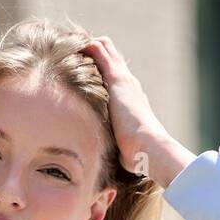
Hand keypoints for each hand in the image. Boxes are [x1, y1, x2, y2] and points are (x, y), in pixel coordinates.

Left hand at [82, 36, 194, 187]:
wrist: (149, 147)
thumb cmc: (139, 155)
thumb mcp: (124, 151)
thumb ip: (117, 153)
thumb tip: (110, 176)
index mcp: (133, 101)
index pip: (117, 80)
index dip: (102, 74)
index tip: (84, 74)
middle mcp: (130, 86)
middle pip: (113, 61)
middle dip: (95, 56)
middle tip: (74, 54)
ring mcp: (125, 81)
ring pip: (107, 51)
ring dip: (90, 47)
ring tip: (70, 45)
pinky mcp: (117, 78)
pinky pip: (101, 51)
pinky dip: (88, 45)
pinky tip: (74, 44)